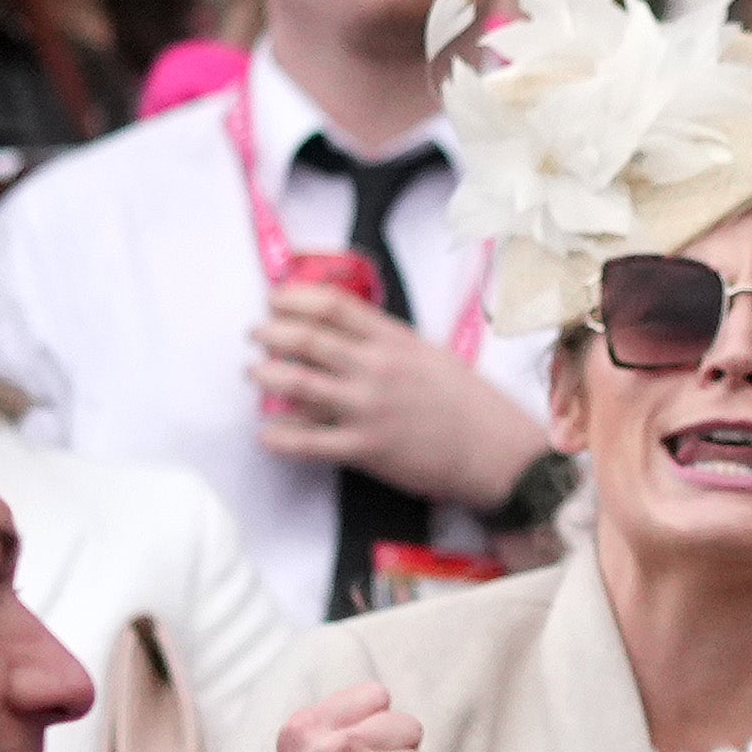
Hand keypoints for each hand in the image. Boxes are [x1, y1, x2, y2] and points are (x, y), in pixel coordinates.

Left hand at [247, 288, 544, 510]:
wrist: (498, 453)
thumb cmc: (470, 404)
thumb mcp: (431, 355)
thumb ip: (388, 341)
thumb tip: (345, 330)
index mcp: (395, 341)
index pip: (332, 305)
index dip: (293, 298)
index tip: (274, 299)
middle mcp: (378, 368)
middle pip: (306, 339)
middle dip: (270, 333)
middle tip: (256, 334)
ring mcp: (369, 408)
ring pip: (298, 384)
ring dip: (266, 375)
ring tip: (254, 373)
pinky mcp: (366, 449)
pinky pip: (307, 442)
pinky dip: (278, 436)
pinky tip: (266, 433)